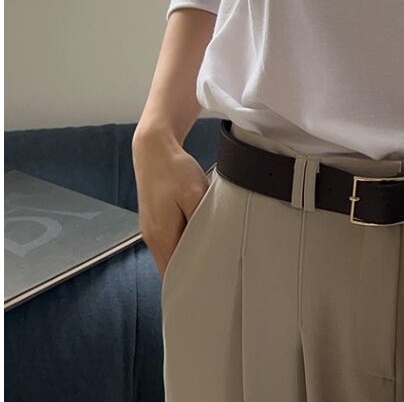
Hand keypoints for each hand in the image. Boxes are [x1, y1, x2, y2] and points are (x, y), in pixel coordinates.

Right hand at [132, 127, 209, 280]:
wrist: (153, 149)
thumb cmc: (174, 170)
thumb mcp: (194, 193)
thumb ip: (201, 221)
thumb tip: (209, 244)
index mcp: (162, 237)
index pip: (172, 275)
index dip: (188, 285)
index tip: (208, 291)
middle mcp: (152, 237)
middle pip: (171, 266)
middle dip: (190, 274)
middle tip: (215, 278)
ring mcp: (151, 228)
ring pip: (170, 253)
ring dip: (187, 256)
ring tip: (211, 258)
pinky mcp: (155, 219)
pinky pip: (169, 240)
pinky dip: (182, 243)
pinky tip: (198, 237)